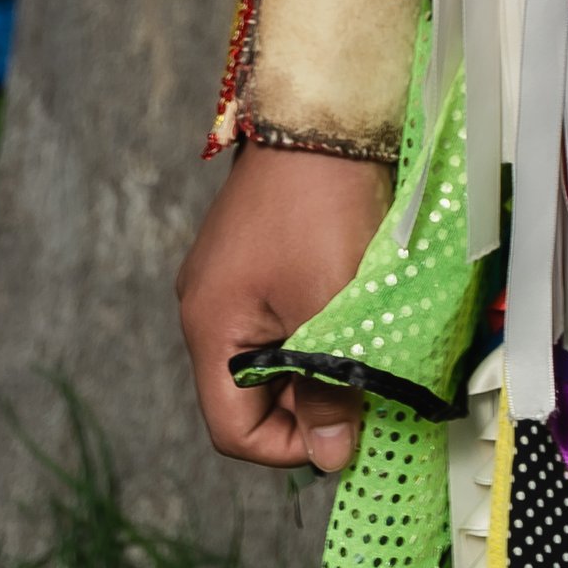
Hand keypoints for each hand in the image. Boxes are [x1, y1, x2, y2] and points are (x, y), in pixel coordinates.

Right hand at [176, 139, 394, 471]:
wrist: (322, 112)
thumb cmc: (320, 205)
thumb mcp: (330, 304)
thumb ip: (328, 385)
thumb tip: (332, 455)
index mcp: (209, 327)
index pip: (233, 429)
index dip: (289, 445)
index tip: (343, 432)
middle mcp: (205, 305)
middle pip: (248, 393)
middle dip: (306, 402)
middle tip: (361, 393)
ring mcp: (226, 276)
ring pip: (267, 353)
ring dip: (313, 362)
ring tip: (360, 350)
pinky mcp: (252, 252)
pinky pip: (274, 313)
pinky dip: (310, 325)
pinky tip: (348, 310)